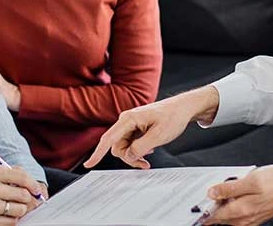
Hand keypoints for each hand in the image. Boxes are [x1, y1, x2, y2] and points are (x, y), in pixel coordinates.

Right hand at [0, 165, 41, 225]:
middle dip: (27, 198)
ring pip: (18, 210)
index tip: (36, 189)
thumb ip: (9, 172)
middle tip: (25, 199)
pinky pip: (10, 222)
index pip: (20, 177)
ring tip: (16, 207)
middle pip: (22, 195)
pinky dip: (13, 219)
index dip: (32, 183)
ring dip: (21, 209)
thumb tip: (28, 178)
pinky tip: (9, 215)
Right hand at [83, 86, 220, 168]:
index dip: (97, 153)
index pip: (108, 139)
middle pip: (117, 147)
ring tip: (149, 156)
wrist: (183, 108)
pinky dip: (138, 150)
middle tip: (145, 164)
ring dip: (134, 155)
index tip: (89, 164)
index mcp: (128, 119)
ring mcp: (130, 125)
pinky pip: (130, 144)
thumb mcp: (159, 135)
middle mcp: (126, 121)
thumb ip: (140, 147)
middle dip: (129, 157)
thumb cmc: (173, 117)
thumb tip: (128, 155)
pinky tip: (150, 148)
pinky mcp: (135, 128)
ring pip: (124, 147)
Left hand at [204, 165, 272, 225]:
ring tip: (223, 192)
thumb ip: (229, 188)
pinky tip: (235, 196)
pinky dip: (232, 208)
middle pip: (219, 217)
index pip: (212, 216)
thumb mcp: (251, 180)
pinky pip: (236, 216)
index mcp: (239, 210)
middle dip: (211, 207)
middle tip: (208, 194)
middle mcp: (242, 219)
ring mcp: (248, 220)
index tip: (195, 203)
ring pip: (227, 217)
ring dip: (222, 207)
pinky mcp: (253, 217)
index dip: (202, 210)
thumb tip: (212, 192)